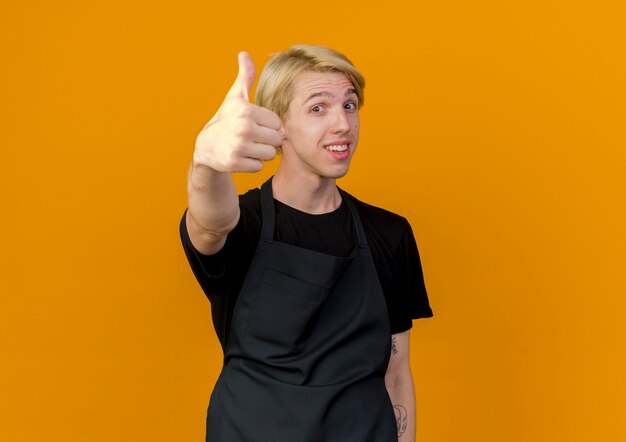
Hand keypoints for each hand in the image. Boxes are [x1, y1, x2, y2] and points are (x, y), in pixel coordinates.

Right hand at [193, 51, 282, 172]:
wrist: (206, 146)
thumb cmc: (226, 118)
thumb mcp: (235, 97)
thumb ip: (245, 77)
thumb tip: (244, 53)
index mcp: (247, 111)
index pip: (277, 123)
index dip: (268, 125)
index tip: (254, 124)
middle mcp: (243, 128)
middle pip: (276, 139)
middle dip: (267, 140)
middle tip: (252, 137)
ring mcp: (239, 147)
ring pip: (270, 154)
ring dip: (261, 153)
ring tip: (247, 146)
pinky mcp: (235, 163)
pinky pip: (259, 166)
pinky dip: (252, 164)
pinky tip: (241, 156)